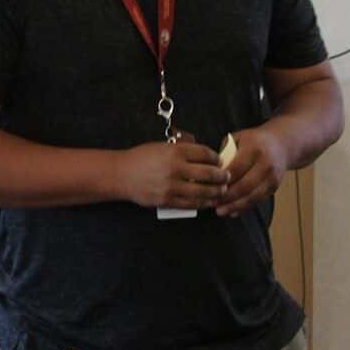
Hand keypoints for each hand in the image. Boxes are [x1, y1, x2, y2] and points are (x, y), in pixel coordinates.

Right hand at [113, 139, 229, 208]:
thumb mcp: (161, 146)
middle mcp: (175, 168)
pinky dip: (203, 203)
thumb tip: (204, 157)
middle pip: (208, 173)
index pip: (205, 154)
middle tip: (227, 177)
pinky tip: (209, 201)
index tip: (220, 161)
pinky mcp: (167, 200)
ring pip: (202, 191)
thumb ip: (182, 150)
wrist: (121, 175)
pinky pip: (191, 204)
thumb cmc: (141, 158)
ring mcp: (171, 186)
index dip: (216, 158)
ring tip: (222, 191)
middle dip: (222, 176)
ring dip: (216, 192)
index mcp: (175, 151)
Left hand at [216, 126, 289, 216]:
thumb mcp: (238, 138)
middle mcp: (266, 164)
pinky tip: (232, 212)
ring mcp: (272, 177)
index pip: (235, 169)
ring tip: (220, 211)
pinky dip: (244, 208)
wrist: (281, 145)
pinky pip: (258, 200)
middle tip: (211, 203)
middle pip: (244, 186)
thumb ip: (224, 152)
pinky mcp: (274, 187)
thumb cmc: (254, 141)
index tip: (207, 187)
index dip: (221, 181)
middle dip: (226, 197)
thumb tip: (210, 170)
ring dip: (235, 206)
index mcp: (254, 149)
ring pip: (252, 196)